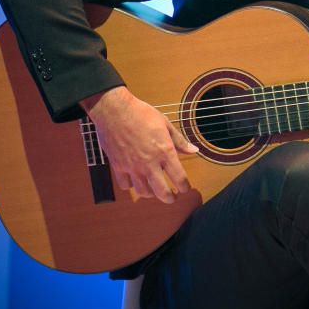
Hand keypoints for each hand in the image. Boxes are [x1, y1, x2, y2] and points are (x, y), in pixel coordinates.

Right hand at [81, 86, 198, 202]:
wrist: (114, 110)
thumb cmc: (141, 113)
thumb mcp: (165, 123)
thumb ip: (179, 140)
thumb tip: (194, 150)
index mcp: (164, 152)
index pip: (179, 178)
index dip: (185, 186)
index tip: (185, 188)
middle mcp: (149, 163)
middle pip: (162, 192)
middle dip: (170, 198)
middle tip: (172, 197)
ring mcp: (132, 167)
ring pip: (143, 191)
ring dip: (151, 193)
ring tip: (154, 190)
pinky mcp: (118, 166)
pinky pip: (125, 185)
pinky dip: (131, 186)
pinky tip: (134, 181)